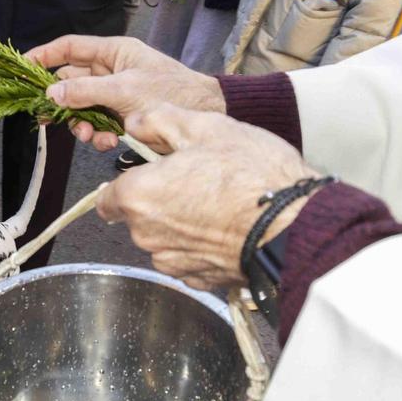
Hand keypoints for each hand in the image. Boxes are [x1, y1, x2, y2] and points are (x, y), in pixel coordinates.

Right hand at [24, 35, 225, 151]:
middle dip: (61, 102)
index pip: (70, 48)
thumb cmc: (171, 92)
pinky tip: (108, 142)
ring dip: (80, 125)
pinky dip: (98, 136)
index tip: (23, 65)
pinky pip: (97, 126)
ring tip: (89, 136)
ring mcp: (114, 96)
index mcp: (113, 52)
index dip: (45, 55)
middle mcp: (111, 72)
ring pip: (81, 109)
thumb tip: (51, 93)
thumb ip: (85, 91)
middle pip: (71, 82)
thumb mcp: (123, 90)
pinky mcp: (120, 119)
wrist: (203, 116)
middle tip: (44, 116)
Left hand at [95, 105, 319, 290]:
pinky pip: (188, 257)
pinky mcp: (198, 279)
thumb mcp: (206, 127)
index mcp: (138, 196)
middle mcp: (146, 235)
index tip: (149, 175)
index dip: (126, 184)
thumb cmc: (252, 175)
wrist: (294, 225)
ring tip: (217, 202)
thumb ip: (160, 121)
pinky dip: (200, 244)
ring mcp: (172, 261)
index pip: (107, 198)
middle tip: (196, 179)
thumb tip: (136, 122)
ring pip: (162, 238)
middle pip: (137, 217)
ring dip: (179, 223)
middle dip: (158, 199)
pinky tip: (226, 226)